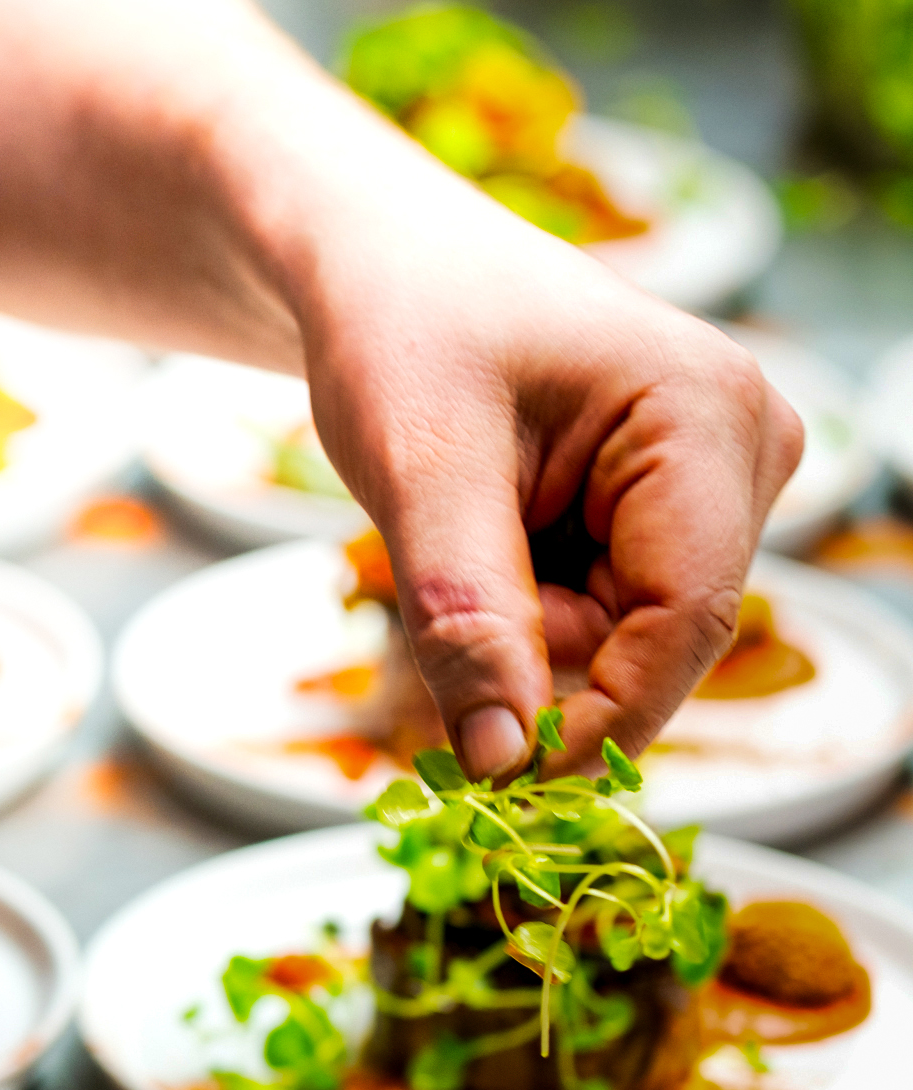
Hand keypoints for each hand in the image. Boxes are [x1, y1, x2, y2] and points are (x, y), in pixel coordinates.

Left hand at [301, 232, 801, 779]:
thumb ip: (467, 619)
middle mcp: (743, 452)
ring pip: (615, 640)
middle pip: (649, 640)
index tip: (496, 778)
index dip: (597, 721)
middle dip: (534, 652)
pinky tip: (482, 534)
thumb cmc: (401, 333)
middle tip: (434, 581)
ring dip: (517, 629)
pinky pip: (596, 615)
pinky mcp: (667, 513)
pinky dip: (520, 609)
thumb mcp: (418, 473)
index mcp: (709, 417)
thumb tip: (501, 762)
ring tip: (455, 525)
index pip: (685, 622)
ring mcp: (714, 485)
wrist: (382, 274)